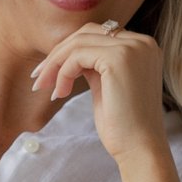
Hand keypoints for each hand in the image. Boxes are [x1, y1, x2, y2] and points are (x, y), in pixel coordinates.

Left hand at [27, 21, 181, 181]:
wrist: (139, 149)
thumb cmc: (123, 125)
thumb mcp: (107, 86)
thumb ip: (95, 65)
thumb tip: (70, 55)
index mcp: (143, 47)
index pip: (98, 35)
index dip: (69, 50)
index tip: (49, 73)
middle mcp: (141, 42)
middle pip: (87, 33)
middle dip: (58, 54)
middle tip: (39, 79)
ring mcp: (132, 48)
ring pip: (78, 43)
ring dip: (56, 65)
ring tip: (46, 88)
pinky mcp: (119, 59)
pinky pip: (77, 56)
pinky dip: (63, 73)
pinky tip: (60, 93)